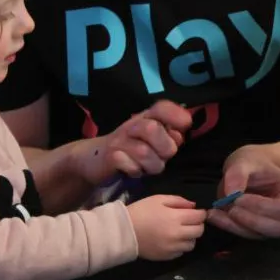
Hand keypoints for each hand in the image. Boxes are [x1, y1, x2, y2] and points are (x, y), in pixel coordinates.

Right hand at [77, 101, 191, 182]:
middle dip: (165, 148)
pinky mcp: (109, 157)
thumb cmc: (132, 149)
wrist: (94, 159)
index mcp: (146, 118)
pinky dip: (135, 171)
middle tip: (162, 156)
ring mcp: (119, 140)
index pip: (161, 108)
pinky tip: (133, 171)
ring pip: (143, 152)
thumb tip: (179, 135)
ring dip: (152, 165)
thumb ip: (170, 136)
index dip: (175, 115)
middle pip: (152, 129)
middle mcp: (132, 125)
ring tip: (148, 167)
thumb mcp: (154, 141)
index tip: (185, 125)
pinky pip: (130, 166)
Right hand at [127, 194, 206, 260]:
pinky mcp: (166, 257)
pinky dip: (180, 246)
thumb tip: (193, 206)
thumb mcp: (158, 199)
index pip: (199, 217)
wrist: (123, 231)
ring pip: (192, 244)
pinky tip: (172, 240)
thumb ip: (179, 201)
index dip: (200, 213)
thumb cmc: (141, 211)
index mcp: (176, 218)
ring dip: (190, 237)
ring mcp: (172, 248)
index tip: (196, 212)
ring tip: (181, 232)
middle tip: (189, 221)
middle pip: (199, 231)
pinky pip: (181, 252)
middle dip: (197, 224)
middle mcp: (177, 235)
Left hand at [209, 144, 279, 239]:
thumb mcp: (246, 159)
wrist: (253, 170)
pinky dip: (230, 227)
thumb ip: (238, 173)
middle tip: (230, 208)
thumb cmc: (255, 163)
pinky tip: (215, 216)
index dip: (260, 206)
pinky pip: (247, 234)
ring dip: (237, 227)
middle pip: (276, 228)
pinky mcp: (258, 230)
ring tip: (216, 214)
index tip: (238, 198)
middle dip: (250, 221)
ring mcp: (274, 224)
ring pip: (260, 234)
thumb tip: (230, 193)